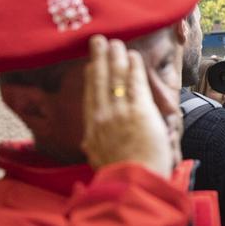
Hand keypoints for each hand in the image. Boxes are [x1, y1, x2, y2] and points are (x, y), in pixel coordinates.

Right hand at [82, 35, 174, 176]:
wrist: (133, 184)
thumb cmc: (121, 178)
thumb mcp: (97, 162)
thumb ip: (92, 149)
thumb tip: (85, 146)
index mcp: (92, 130)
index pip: (90, 97)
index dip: (91, 78)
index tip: (91, 65)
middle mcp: (102, 117)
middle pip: (99, 81)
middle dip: (99, 59)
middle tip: (98, 41)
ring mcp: (120, 112)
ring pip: (116, 77)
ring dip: (116, 56)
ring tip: (116, 42)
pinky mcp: (138, 111)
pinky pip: (134, 83)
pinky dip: (133, 67)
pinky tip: (133, 55)